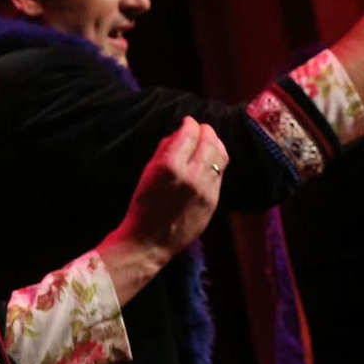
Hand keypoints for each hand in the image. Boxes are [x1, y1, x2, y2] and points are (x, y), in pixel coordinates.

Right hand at [98, 117, 226, 303]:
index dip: (189, 123)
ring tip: (208, 141)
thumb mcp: (147, 173)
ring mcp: (206, 190)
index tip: (187, 121)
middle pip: (210, 141)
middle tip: (199, 128)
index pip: (190, 133)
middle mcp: (192, 176)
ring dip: (215, 143)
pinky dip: (215, 162)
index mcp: (171, 166)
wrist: (149, 242)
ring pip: (221, 156)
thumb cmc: (142, 206)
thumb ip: (164, 151)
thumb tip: (179, 134)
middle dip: (205, 130)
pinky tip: (207, 161)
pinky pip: (220, 173)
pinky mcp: (213, 201)